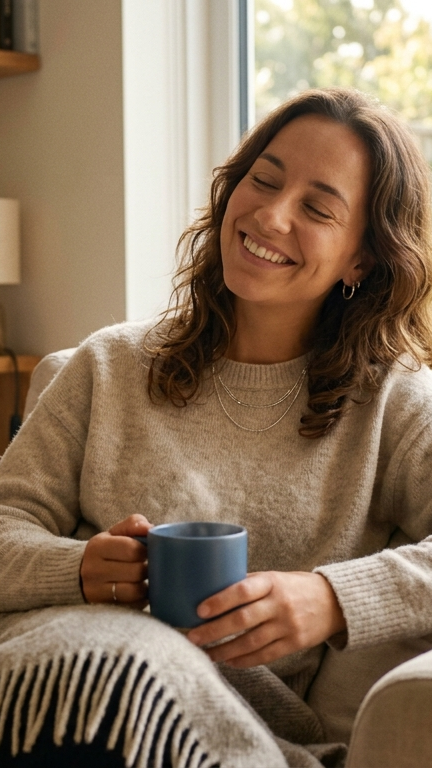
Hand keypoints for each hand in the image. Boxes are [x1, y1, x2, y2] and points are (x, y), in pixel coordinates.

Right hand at [80, 514, 151, 607]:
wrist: (79, 574)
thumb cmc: (106, 550)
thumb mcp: (115, 532)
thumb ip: (133, 524)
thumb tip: (150, 528)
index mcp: (98, 547)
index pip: (132, 549)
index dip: (146, 550)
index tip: (148, 551)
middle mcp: (93, 570)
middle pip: (136, 571)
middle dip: (148, 568)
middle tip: (149, 565)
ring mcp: (96, 591)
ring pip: (134, 591)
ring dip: (145, 585)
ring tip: (145, 578)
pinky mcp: (102, 606)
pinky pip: (131, 605)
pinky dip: (140, 599)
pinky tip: (139, 591)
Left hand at [187, 571, 345, 667]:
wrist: (334, 602)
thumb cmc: (295, 587)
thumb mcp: (274, 578)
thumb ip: (249, 585)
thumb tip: (212, 591)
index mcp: (272, 582)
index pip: (242, 590)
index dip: (220, 600)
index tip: (199, 610)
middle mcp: (280, 604)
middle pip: (242, 619)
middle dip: (214, 630)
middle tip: (192, 637)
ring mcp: (288, 626)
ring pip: (251, 642)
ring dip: (225, 650)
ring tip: (206, 653)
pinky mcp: (295, 644)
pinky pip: (265, 656)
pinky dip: (245, 660)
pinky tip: (229, 662)